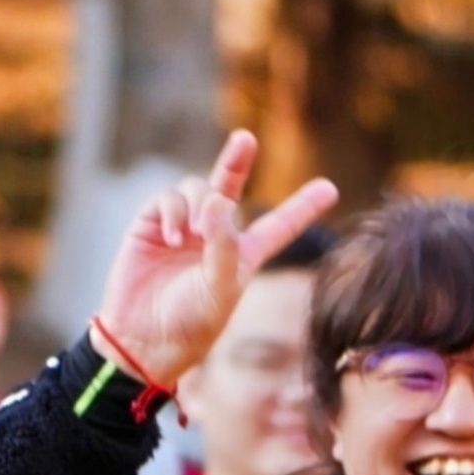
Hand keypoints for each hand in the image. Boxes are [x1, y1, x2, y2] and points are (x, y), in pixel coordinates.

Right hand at [93, 132, 342, 391]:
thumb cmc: (191, 322)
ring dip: (198, 204)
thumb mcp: (220, 288)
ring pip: (197, 189)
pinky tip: (173, 237)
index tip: (331, 188)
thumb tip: (218, 200)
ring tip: (193, 234)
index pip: (279, 226)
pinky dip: (173, 212)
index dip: (302, 208)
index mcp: (244, 255)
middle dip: (237, 160)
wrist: (143, 336)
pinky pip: (168, 198)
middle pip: (230, 186)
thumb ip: (224, 246)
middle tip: (246, 138)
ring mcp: (183, 227)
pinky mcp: (152, 224)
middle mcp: (215, 235)